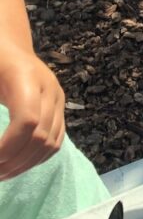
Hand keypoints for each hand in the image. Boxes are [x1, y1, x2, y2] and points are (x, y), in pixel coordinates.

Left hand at [0, 44, 65, 180]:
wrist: (8, 44)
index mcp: (26, 76)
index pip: (27, 121)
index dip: (8, 147)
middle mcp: (49, 88)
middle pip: (40, 136)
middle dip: (13, 161)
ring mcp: (58, 98)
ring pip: (50, 143)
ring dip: (24, 165)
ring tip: (1, 174)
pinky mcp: (60, 108)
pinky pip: (56, 141)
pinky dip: (37, 158)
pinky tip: (17, 165)